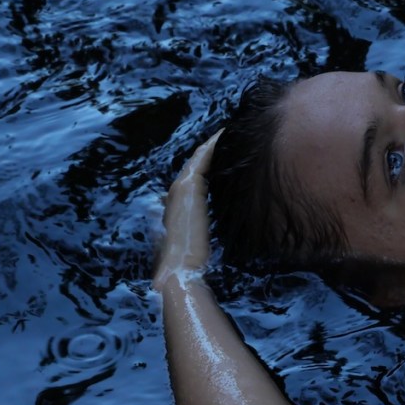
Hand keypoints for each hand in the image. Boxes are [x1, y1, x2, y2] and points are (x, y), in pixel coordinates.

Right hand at [153, 131, 221, 288]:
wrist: (180, 271)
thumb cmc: (189, 263)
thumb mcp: (193, 242)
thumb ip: (195, 231)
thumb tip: (199, 227)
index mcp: (177, 205)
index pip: (195, 178)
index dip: (208, 164)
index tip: (225, 154)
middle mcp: (176, 193)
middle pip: (195, 164)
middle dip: (210, 151)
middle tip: (227, 137)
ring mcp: (180, 188)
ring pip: (198, 158)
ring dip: (211, 145)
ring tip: (227, 133)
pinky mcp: (188, 187)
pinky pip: (202, 158)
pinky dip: (212, 146)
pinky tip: (224, 135)